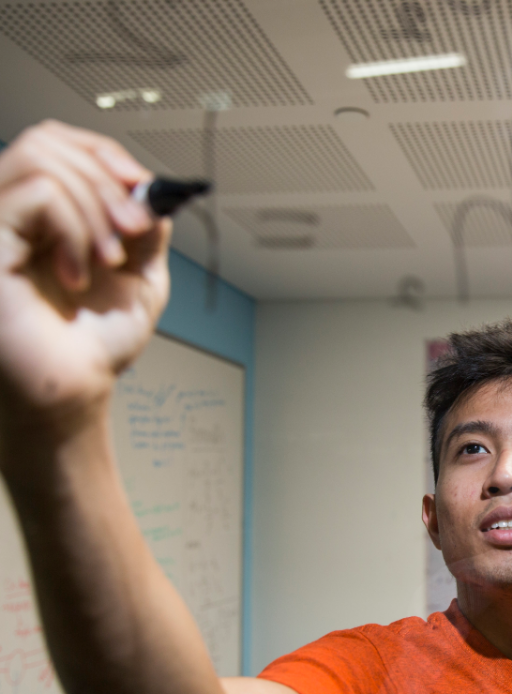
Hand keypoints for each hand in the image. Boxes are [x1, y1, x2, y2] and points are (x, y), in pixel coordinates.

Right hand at [0, 120, 168, 441]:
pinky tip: (80, 273)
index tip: (144, 190)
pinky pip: (36, 194)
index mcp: (41, 213)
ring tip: (109, 258)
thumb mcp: (140, 274)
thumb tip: (152, 189)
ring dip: (95, 206)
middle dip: (108, 182)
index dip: (106, 154)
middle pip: (49, 141)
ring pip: (41, 160)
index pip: (58, 142)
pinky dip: (76, 229)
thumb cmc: (93, 344)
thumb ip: (146, 227)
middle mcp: (9, 212)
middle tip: (134, 229)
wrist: (76, 389)